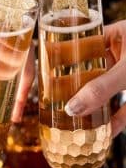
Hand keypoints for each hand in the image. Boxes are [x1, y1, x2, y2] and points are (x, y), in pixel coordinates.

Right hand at [65, 20, 125, 136]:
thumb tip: (72, 108)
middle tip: (59, 100)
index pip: (79, 47)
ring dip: (92, 106)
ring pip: (102, 90)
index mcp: (112, 37)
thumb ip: (102, 88)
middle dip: (74, 88)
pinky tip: (104, 131)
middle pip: (88, 72)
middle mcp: (116, 54)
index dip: (63, 60)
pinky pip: (121, 105)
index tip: (50, 75)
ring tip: (76, 119)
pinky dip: (114, 119)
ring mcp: (125, 74)